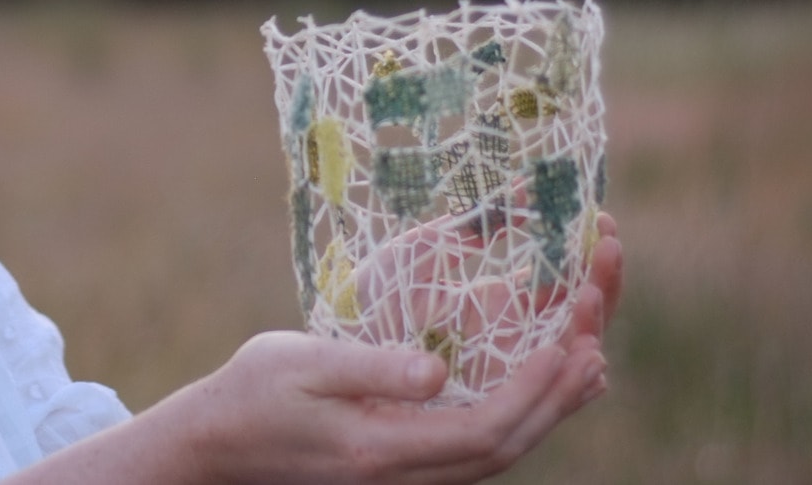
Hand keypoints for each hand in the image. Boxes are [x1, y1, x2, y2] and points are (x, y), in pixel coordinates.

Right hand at [162, 327, 605, 484]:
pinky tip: (536, 385)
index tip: (567, 339)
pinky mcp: (404, 465)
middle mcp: (405, 476)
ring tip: (588, 358)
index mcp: (382, 450)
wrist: (215, 448)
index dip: (534, 389)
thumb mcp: (299, 363)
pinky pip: (479, 446)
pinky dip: (520, 414)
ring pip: (501, 453)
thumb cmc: (250, 394)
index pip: (485, 431)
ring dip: (550, 407)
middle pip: (507, 448)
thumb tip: (435, 369)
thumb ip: (370, 368)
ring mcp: (406, 476)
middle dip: (559, 395)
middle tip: (596, 340)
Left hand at [351, 208, 624, 397]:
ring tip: (591, 290)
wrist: (330, 349)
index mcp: (505, 304)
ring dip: (590, 324)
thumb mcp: (425, 251)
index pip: (567, 282)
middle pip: (580, 318)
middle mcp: (515, 342)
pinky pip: (543, 402)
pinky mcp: (486, 406)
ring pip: (568, 358)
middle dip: (603, 282)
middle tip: (607, 242)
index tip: (600, 216)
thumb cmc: (373, 296)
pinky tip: (583, 353)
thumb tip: (525, 185)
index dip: (590, 253)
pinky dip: (569, 382)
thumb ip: (475, 225)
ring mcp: (505, 376)